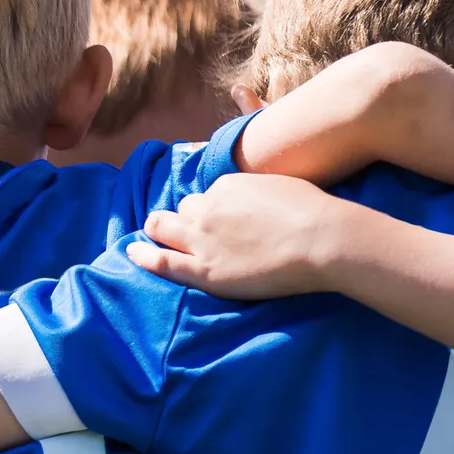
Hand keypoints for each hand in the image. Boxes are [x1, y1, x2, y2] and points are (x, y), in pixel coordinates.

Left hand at [126, 173, 378, 300]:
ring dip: (161, 231)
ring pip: (165, 227)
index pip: (208, 196)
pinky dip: (143, 255)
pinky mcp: (204, 269)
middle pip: (183, 209)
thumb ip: (255, 189)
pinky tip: (132, 253)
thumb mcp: (278, 184)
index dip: (214, 208)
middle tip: (191, 229)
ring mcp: (202, 239)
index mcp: (226, 186)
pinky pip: (161, 260)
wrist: (321, 239)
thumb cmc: (312, 211)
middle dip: (184, 217)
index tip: (223, 218)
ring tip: (158, 238)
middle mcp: (207, 208)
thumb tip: (251, 197)